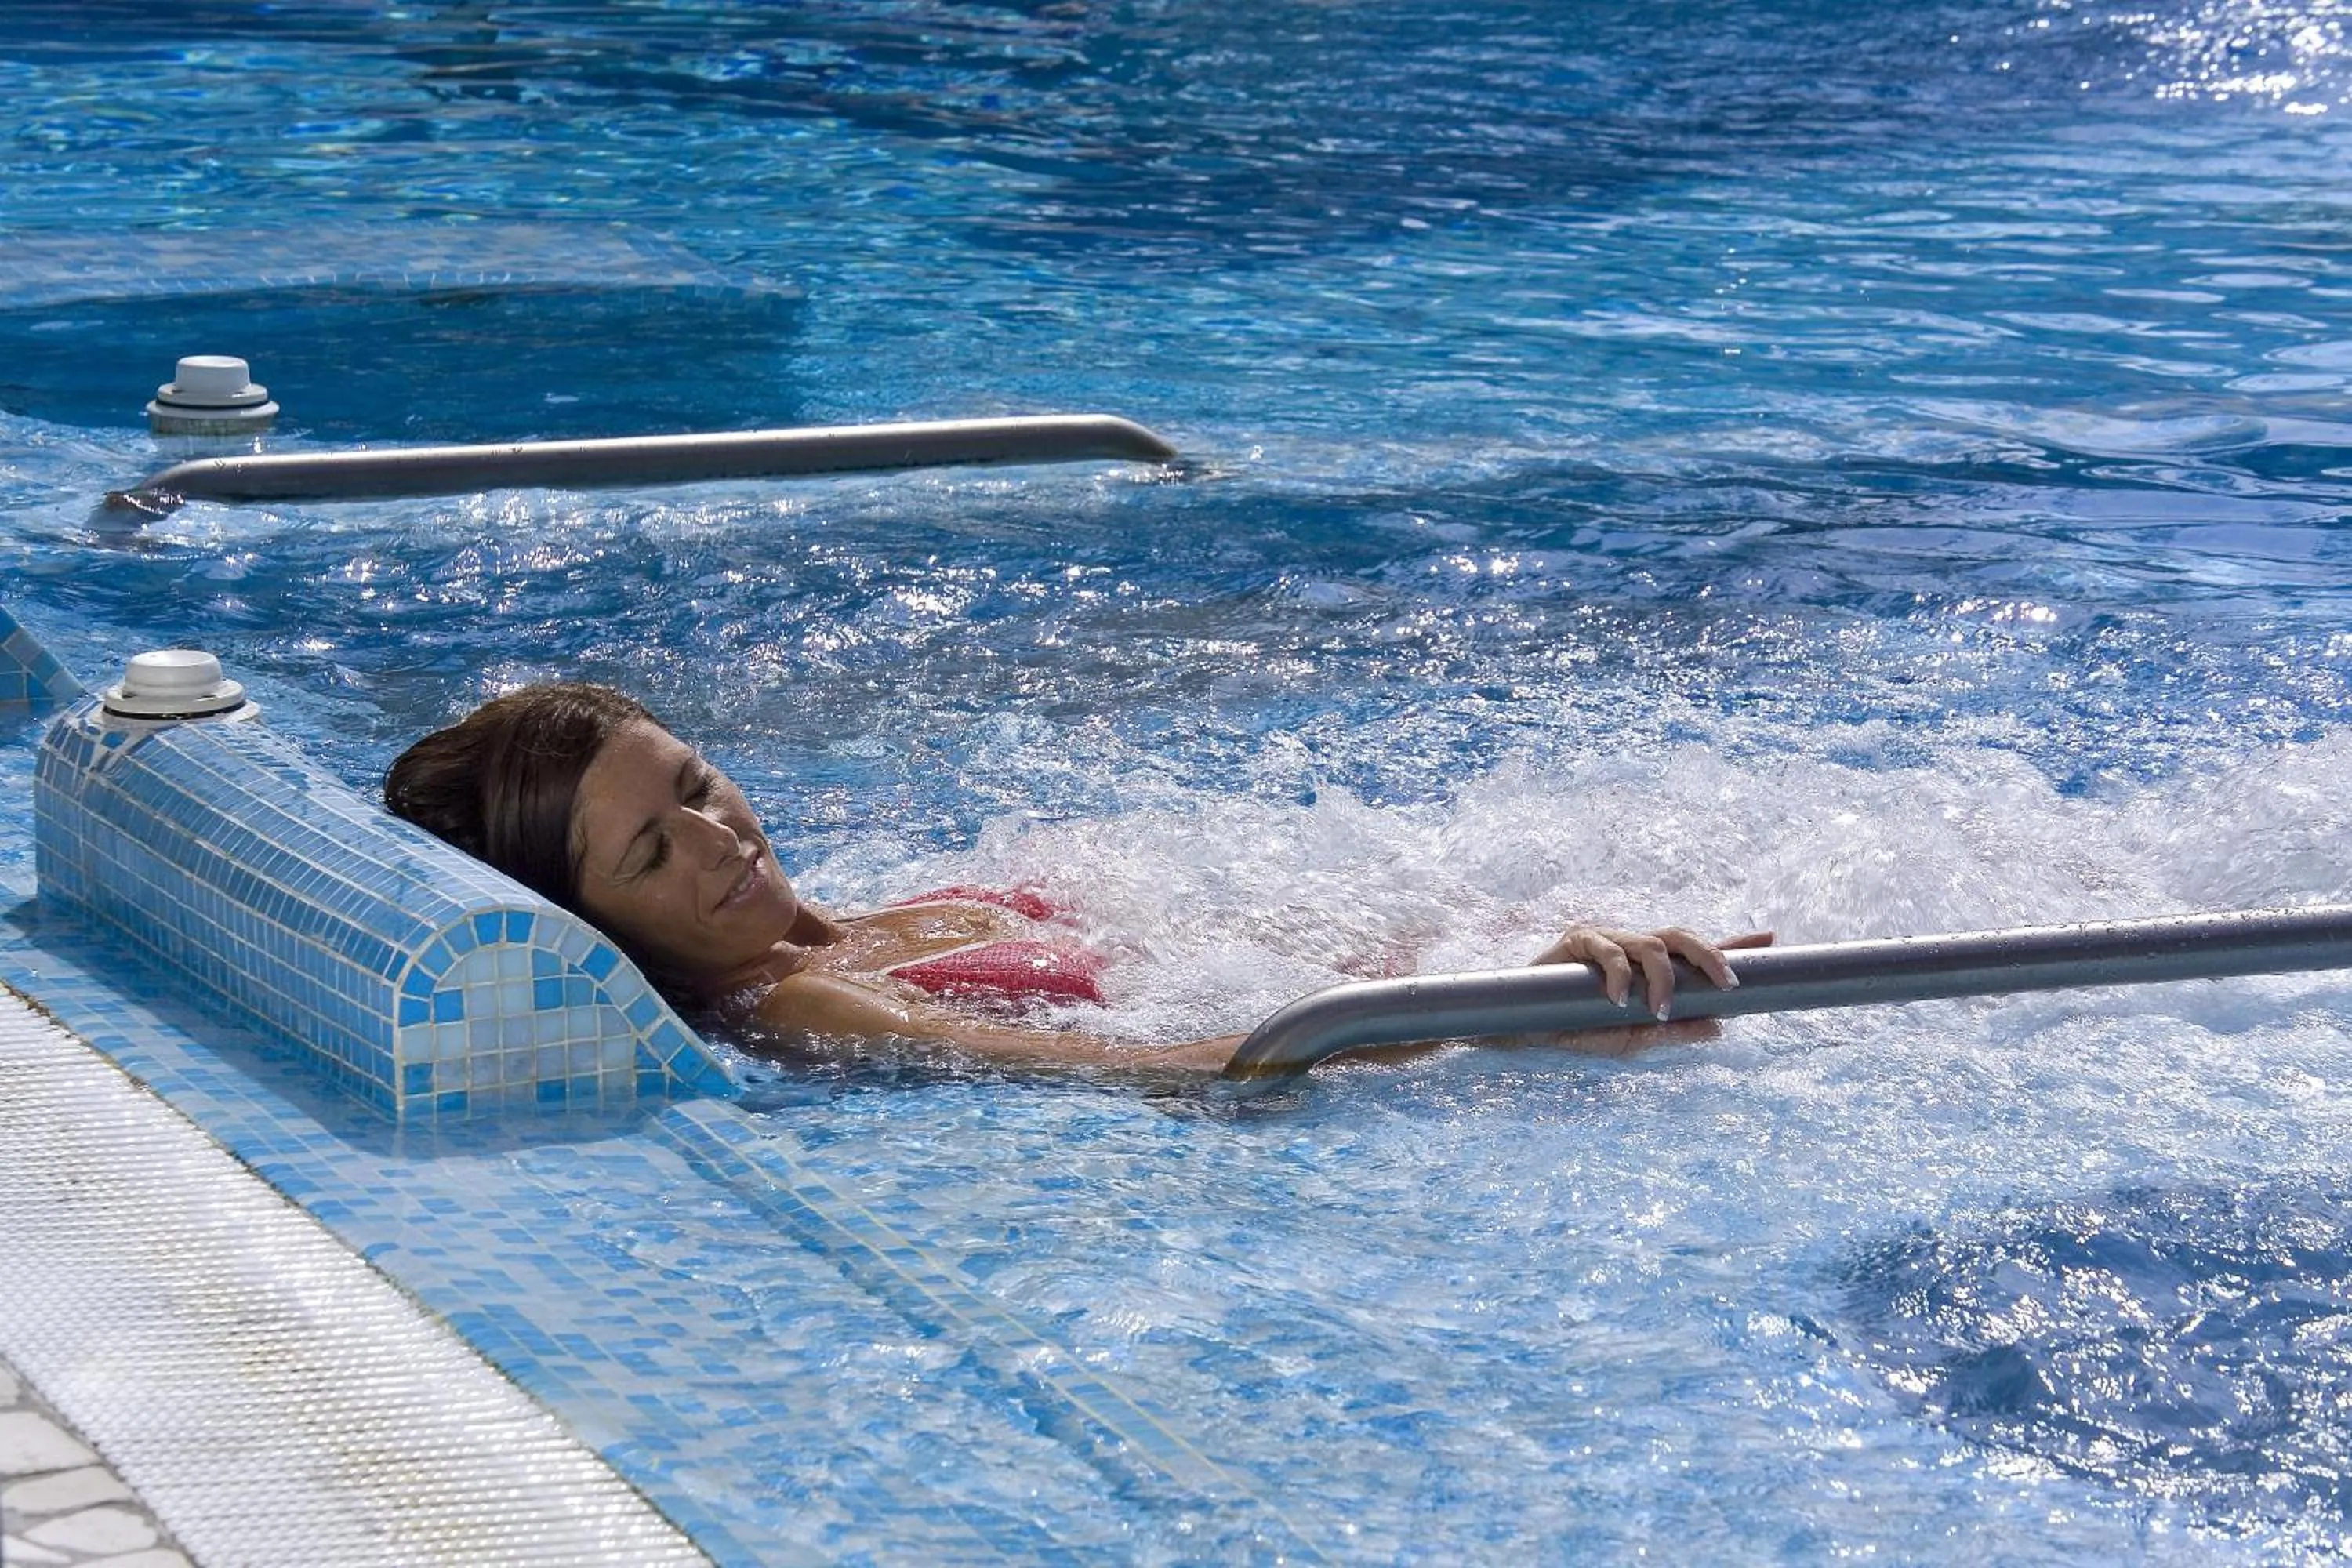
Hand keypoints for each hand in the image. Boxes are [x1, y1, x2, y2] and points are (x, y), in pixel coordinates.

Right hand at [1530, 925, 1774, 1019]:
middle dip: (1711, 954)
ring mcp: (1607, 938)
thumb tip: (1719, 1027)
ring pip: (1653, 943)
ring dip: (1664, 979)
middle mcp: (1633, 946)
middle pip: (1682, 935)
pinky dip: (1620, 977)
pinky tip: (1618, 1001)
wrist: (1527, 1030)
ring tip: (1659, 1011)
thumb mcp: (1635, 1038)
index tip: (1771, 938)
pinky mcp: (1579, 939)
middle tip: (1727, 985)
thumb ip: (1674, 1031)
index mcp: (1649, 967)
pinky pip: (1610, 951)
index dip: (1734, 943)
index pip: (1696, 951)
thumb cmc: (1579, 1030)